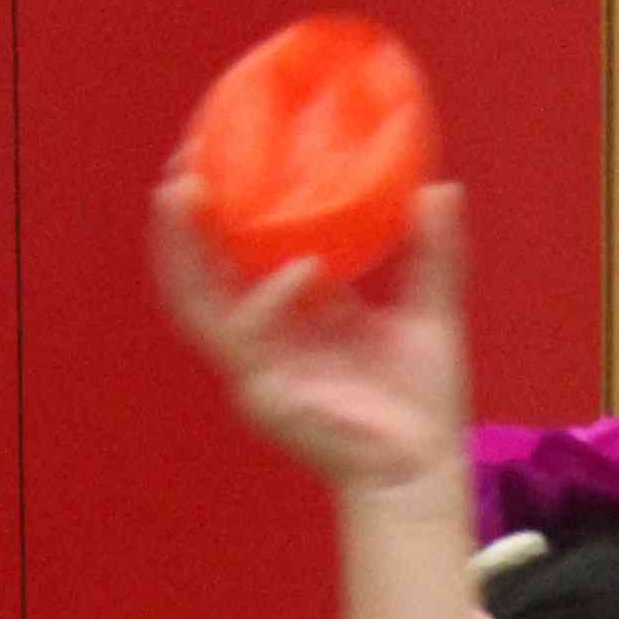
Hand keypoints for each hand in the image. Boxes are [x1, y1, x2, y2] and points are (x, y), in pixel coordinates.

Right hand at [147, 176, 474, 507]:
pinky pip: (254, 340)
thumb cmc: (422, 402)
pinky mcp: (265, 398)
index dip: (219, 205)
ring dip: (184, 245)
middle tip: (182, 161)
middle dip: (177, 219)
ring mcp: (255, 369)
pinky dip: (273, 300)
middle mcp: (261, 337)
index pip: (234, 251)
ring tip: (187, 190)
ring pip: (194, 301)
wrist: (425, 471)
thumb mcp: (430, 313)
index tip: (217, 147)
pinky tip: (306, 269)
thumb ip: (433, 253)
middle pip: (193, 271)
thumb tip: (440, 186)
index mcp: (290, 312)